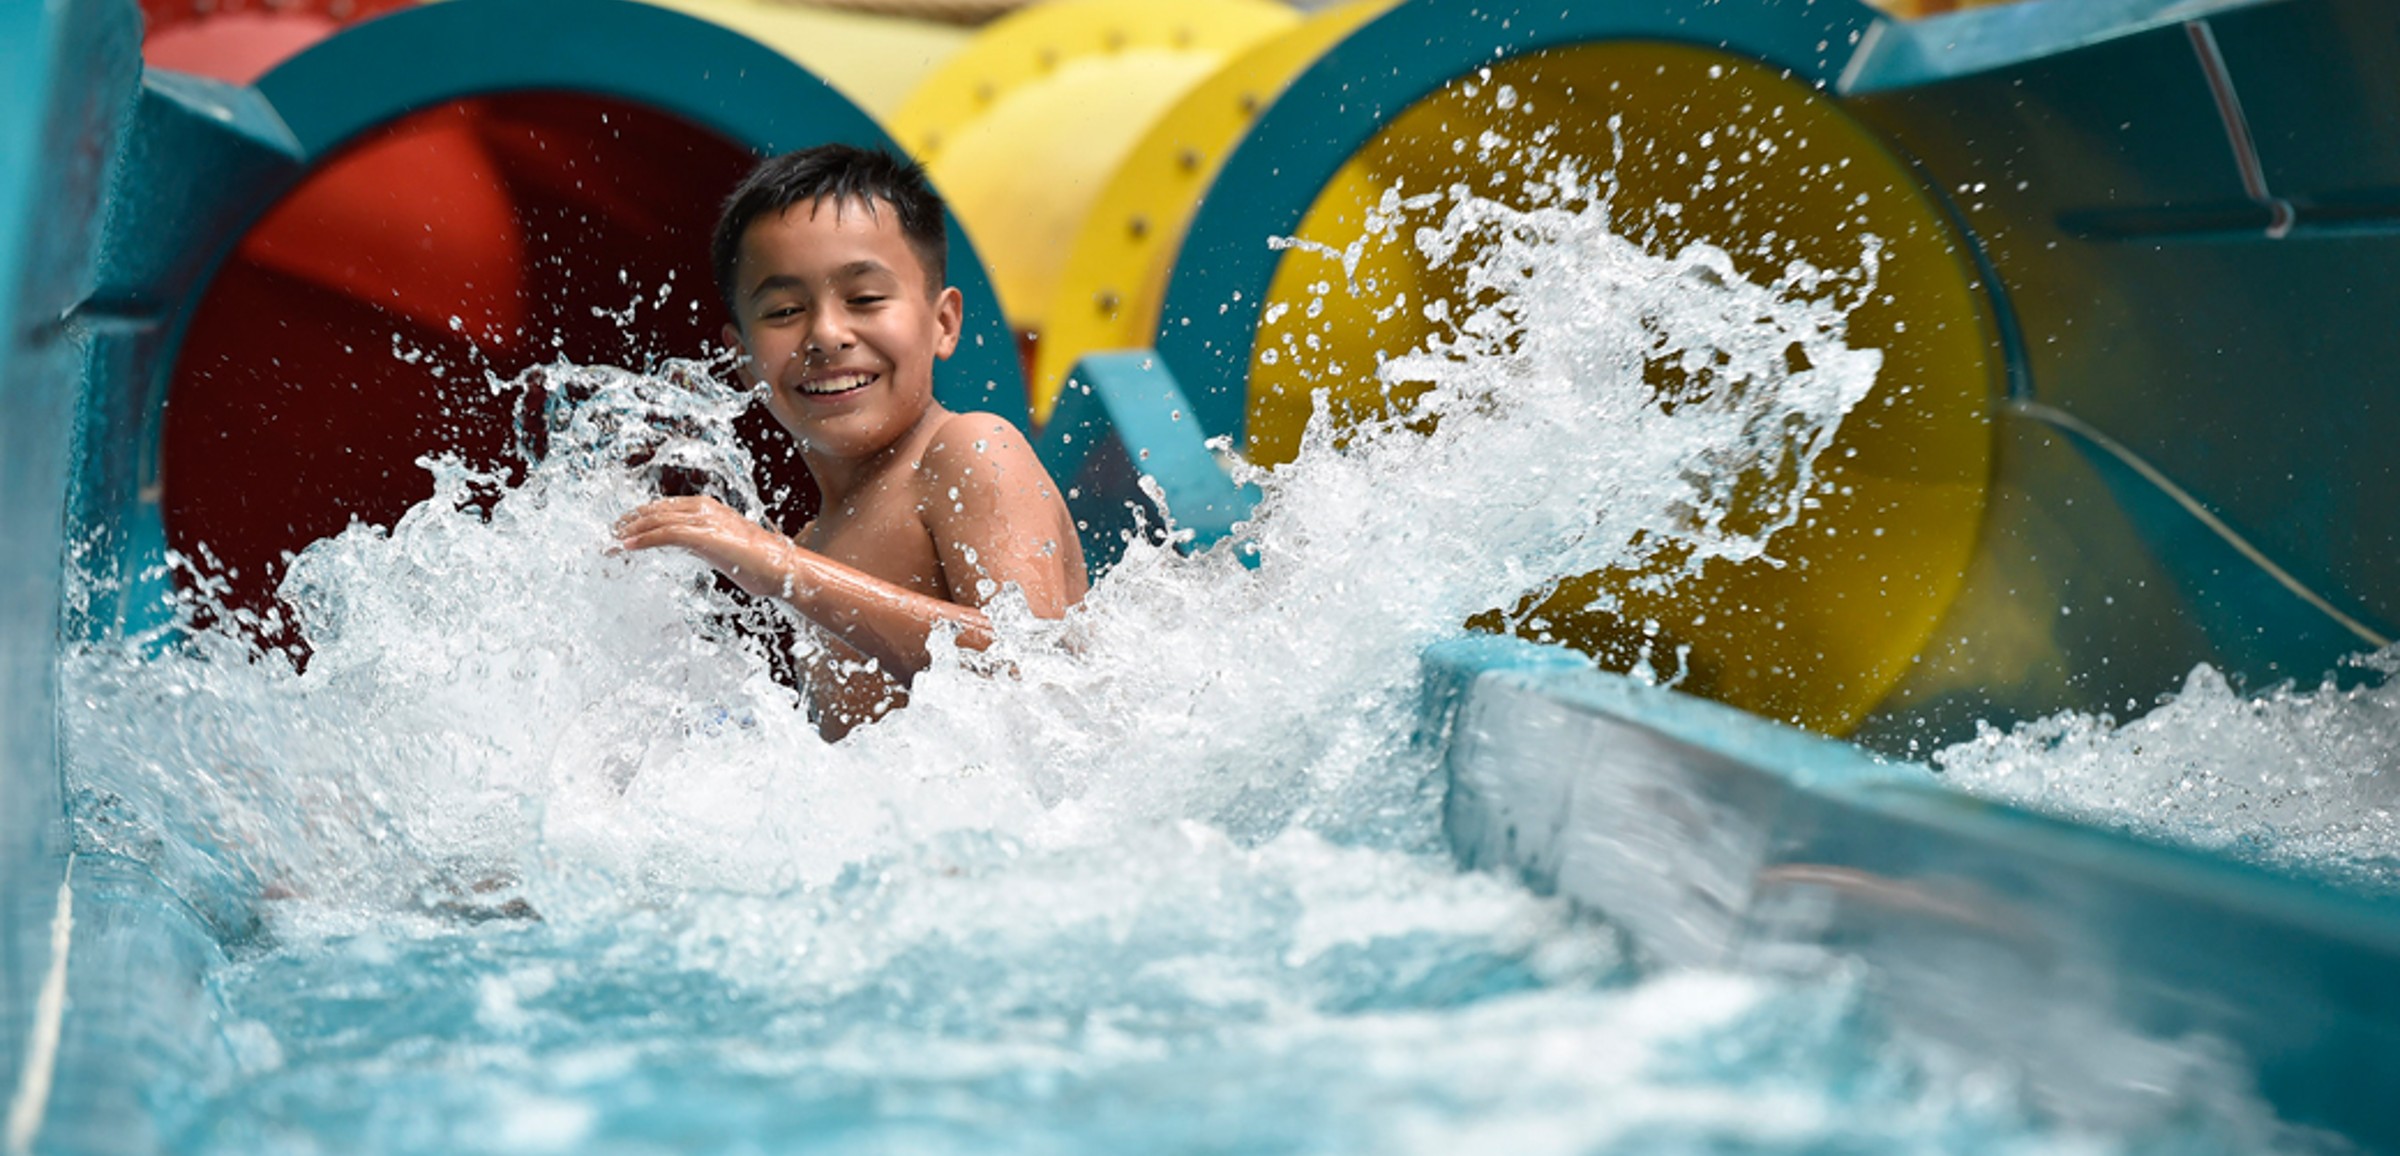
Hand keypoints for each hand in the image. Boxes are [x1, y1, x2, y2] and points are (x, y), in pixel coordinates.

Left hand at [613, 496, 794, 598]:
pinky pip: (665, 534)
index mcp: (708, 508)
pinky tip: (626, 548)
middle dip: (628, 523)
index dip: (640, 517)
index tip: (622, 530)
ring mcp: (704, 520)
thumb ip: (705, 543)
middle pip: (655, 510)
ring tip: (610, 542)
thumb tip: (690, 547)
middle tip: (607, 535)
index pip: (664, 508)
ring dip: (629, 531)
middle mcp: (704, 508)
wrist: (781, 568)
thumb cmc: (758, 564)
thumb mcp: (724, 548)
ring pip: (656, 519)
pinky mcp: (704, 536)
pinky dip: (643, 539)